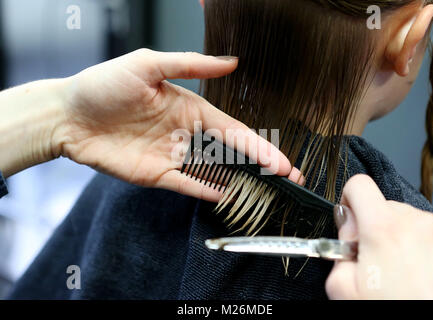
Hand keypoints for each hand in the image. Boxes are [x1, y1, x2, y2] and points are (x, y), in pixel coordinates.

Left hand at [51, 49, 291, 200]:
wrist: (67, 114)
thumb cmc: (104, 85)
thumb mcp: (148, 64)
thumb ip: (191, 66)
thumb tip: (232, 63)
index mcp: (189, 108)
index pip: (232, 130)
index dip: (258, 145)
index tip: (282, 160)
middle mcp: (185, 134)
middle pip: (230, 153)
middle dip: (260, 166)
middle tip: (288, 179)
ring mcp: (172, 156)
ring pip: (213, 172)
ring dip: (240, 182)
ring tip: (268, 193)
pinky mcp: (156, 175)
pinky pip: (187, 185)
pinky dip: (207, 192)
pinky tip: (228, 198)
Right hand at [325, 174, 432, 298]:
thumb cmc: (394, 308)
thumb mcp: (343, 290)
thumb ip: (335, 253)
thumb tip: (346, 235)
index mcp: (383, 229)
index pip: (358, 185)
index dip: (348, 202)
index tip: (350, 224)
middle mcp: (414, 222)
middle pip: (382, 205)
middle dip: (372, 226)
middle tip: (373, 259)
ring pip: (405, 218)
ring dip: (396, 236)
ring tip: (398, 271)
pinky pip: (429, 230)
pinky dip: (419, 242)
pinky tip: (418, 264)